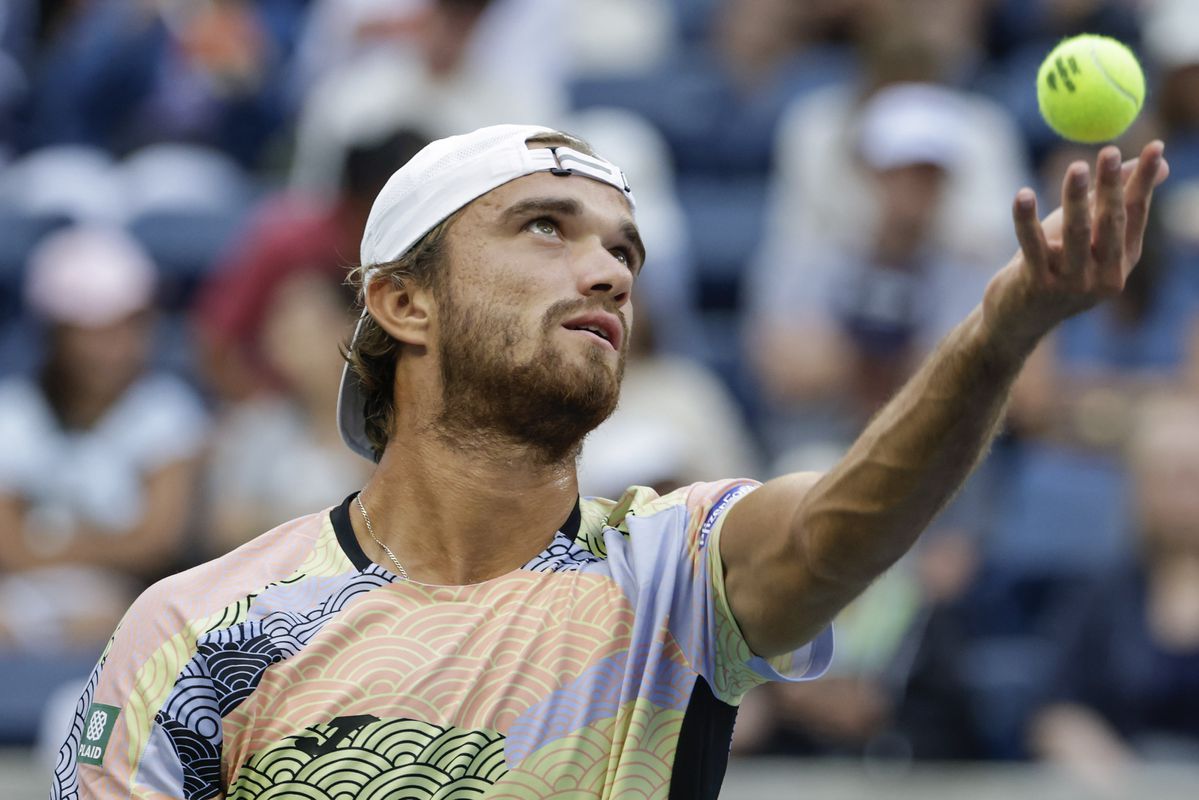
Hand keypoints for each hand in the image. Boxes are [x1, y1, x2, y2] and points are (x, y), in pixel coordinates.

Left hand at [982, 141, 1168, 356]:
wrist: (1019, 317)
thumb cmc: (1056, 265)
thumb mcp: (1090, 234)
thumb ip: (1118, 200)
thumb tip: (1161, 163)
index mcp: (1123, 260)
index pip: (1136, 213)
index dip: (1144, 179)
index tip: (1155, 145)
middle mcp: (1104, 276)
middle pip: (1109, 223)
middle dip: (1111, 186)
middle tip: (1109, 152)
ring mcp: (1072, 284)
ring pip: (1075, 233)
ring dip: (1076, 198)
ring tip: (1076, 168)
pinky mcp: (1038, 286)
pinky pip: (1032, 245)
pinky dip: (1026, 220)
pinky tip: (1023, 195)